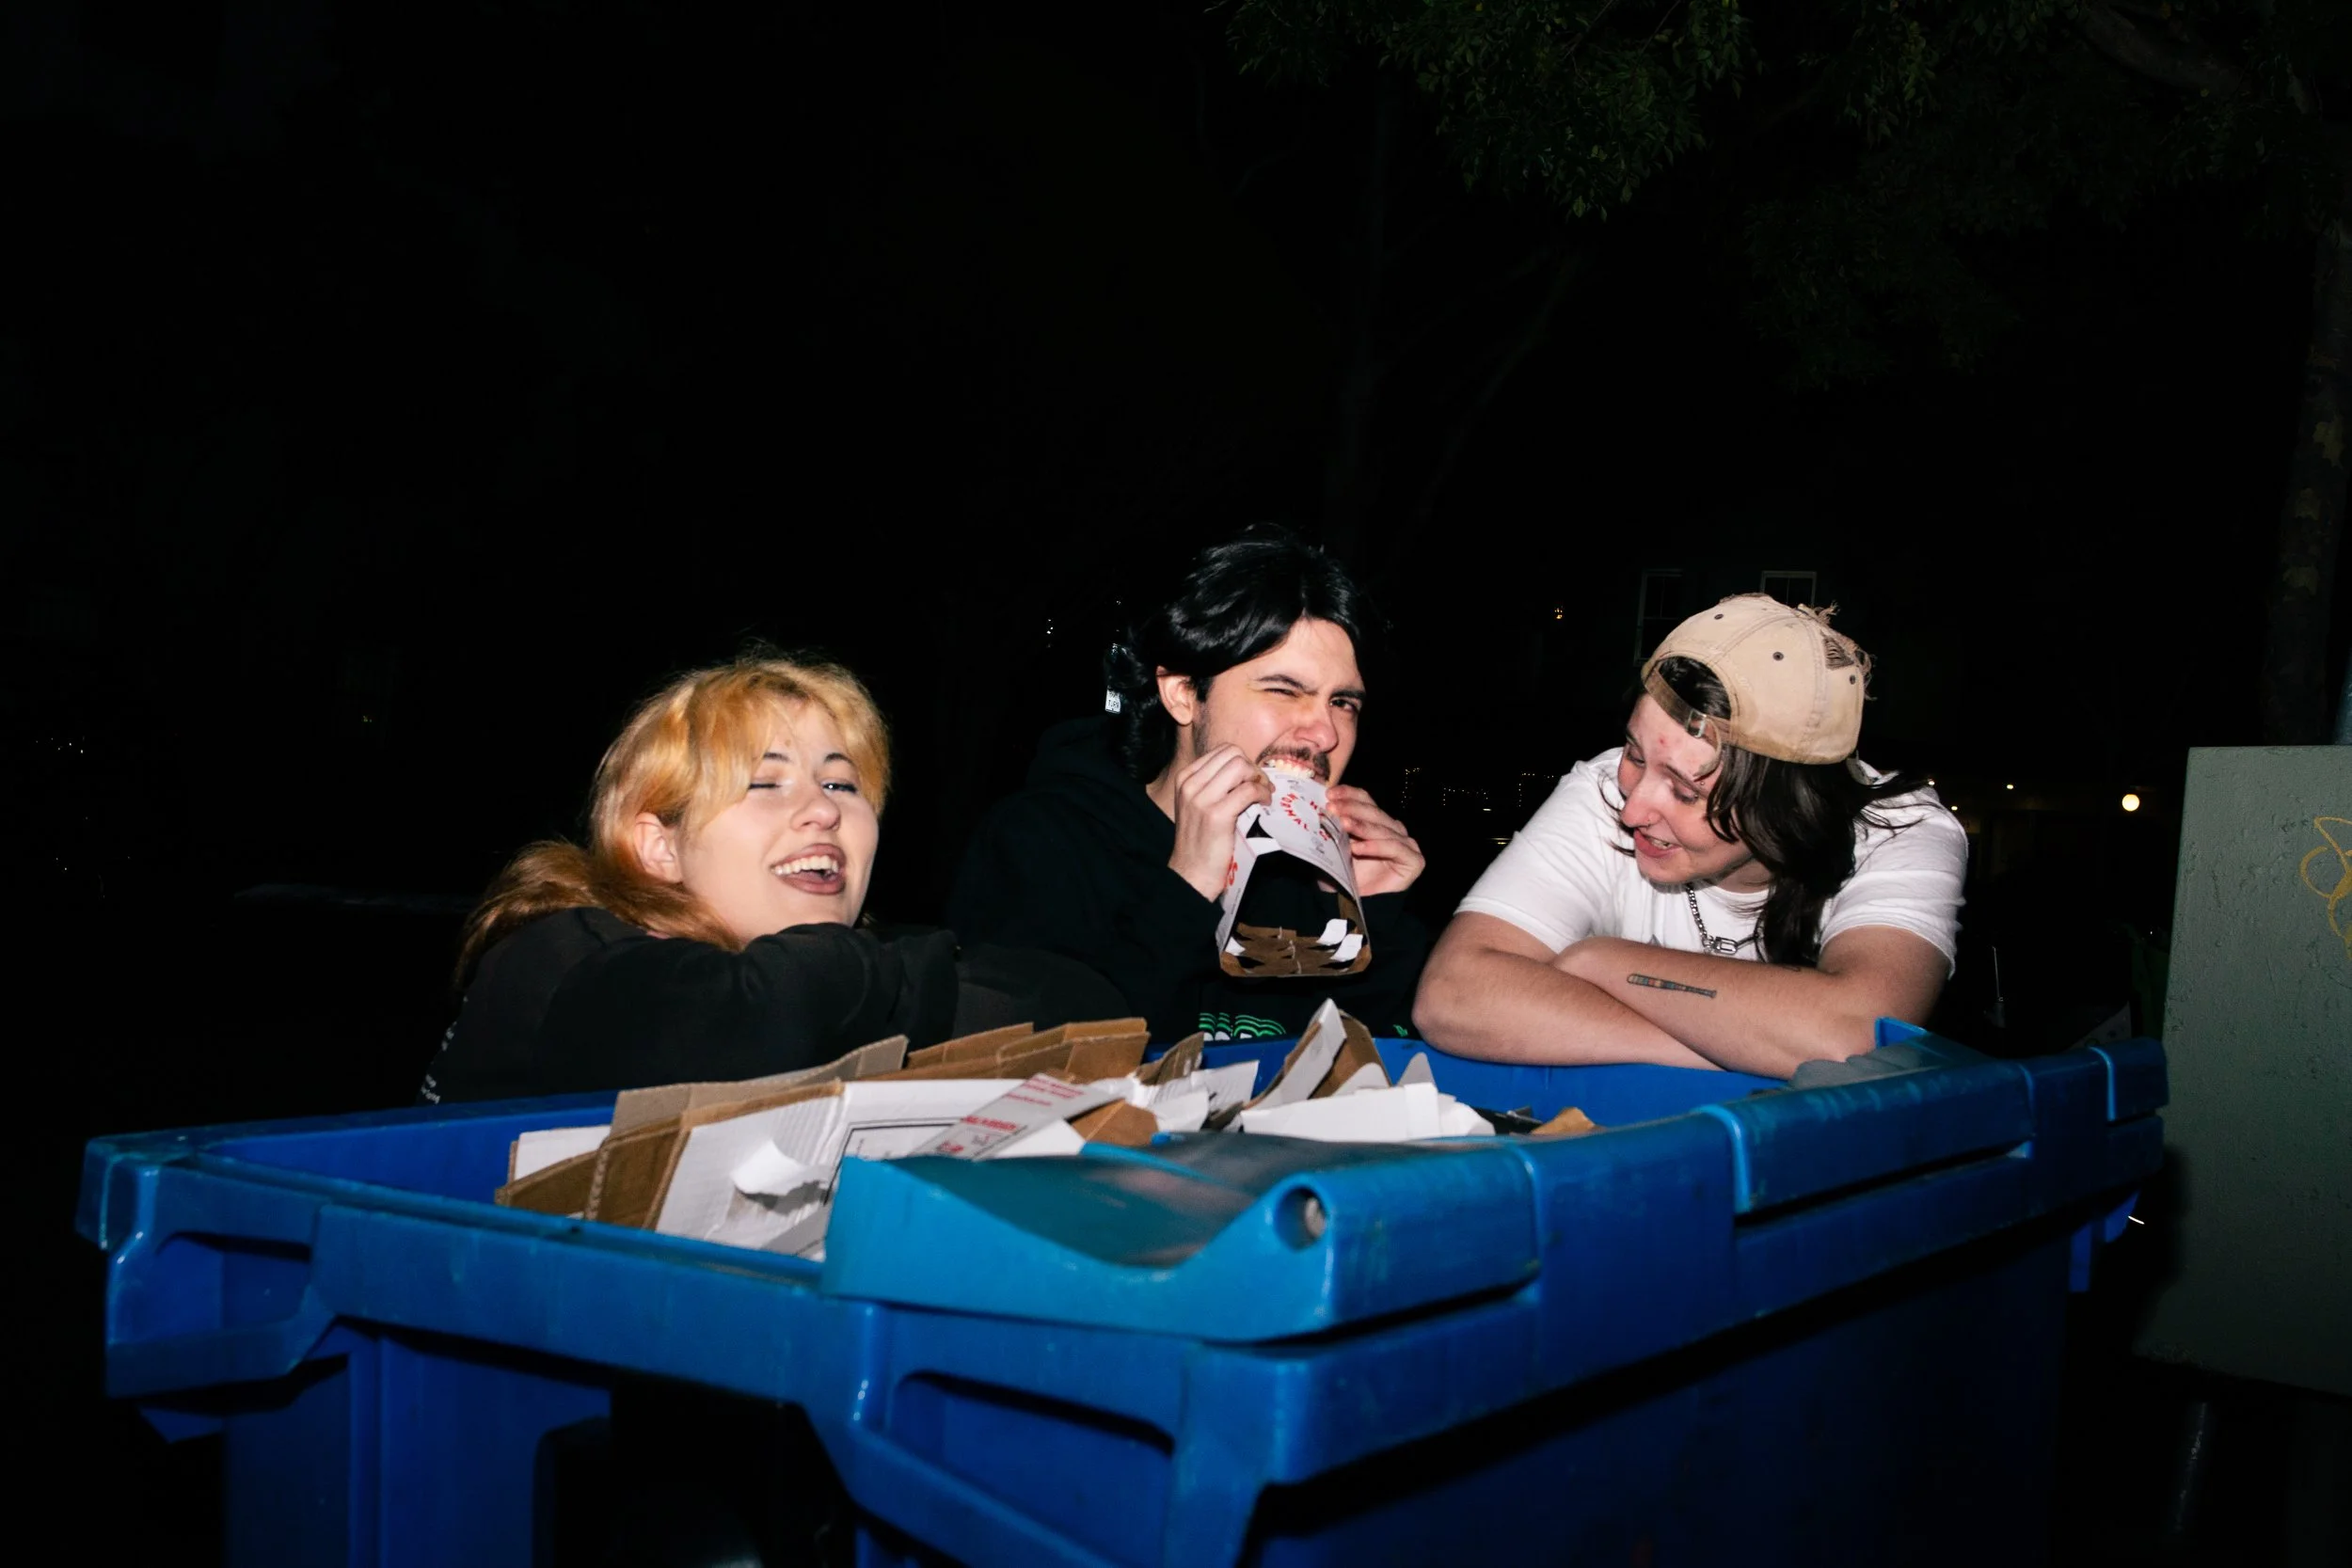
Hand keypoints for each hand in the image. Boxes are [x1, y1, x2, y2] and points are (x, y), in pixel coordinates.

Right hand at [1167, 744, 1272, 901]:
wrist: (1191, 873)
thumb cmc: (1200, 841)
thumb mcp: (1197, 805)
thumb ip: (1213, 785)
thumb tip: (1247, 769)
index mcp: (1185, 778)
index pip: (1222, 751)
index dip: (1244, 762)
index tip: (1252, 779)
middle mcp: (1190, 785)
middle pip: (1233, 754)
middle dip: (1252, 767)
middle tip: (1260, 786)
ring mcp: (1201, 799)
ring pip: (1241, 766)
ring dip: (1259, 778)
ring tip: (1263, 794)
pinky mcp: (1217, 815)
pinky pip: (1248, 790)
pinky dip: (1262, 794)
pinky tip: (1264, 804)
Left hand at [1327, 784, 1424, 897]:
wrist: (1351, 907)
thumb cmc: (1341, 876)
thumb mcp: (1333, 846)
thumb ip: (1333, 825)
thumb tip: (1322, 802)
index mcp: (1375, 821)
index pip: (1365, 799)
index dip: (1349, 794)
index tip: (1330, 793)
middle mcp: (1392, 829)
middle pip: (1374, 811)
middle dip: (1352, 808)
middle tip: (1332, 808)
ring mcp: (1405, 844)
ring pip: (1383, 828)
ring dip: (1361, 825)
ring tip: (1341, 825)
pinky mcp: (1413, 861)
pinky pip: (1395, 848)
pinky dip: (1375, 846)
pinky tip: (1357, 848)